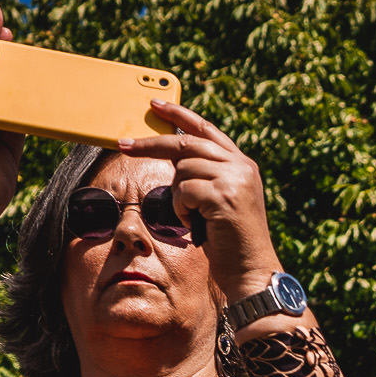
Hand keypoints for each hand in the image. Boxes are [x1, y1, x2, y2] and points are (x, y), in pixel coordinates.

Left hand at [115, 101, 283, 317]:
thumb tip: (174, 156)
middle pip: (186, 144)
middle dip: (151, 144)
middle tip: (123, 144)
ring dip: (178, 196)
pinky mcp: (224, 195)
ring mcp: (235, 179)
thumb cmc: (231, 242)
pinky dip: (182, 209)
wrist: (252, 271)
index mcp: (243, 165)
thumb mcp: (221, 200)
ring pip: (182, 170)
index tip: (156, 105)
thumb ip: (206, 175)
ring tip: (194, 216)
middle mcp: (241, 167)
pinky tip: (197, 223)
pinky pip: (183, 191)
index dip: (179, 116)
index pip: (206, 130)